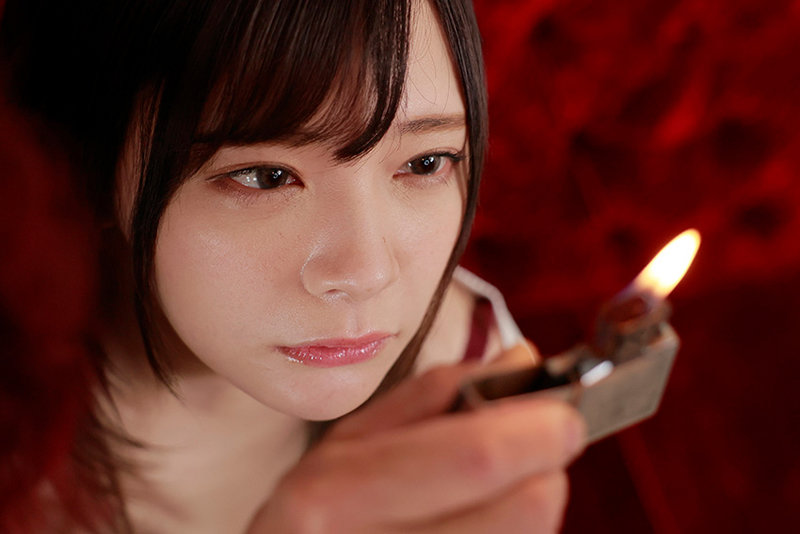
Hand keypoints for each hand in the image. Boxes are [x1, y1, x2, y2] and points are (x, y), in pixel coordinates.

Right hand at [247, 344, 586, 532]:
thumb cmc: (320, 513)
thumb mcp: (352, 441)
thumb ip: (435, 393)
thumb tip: (521, 360)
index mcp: (336, 495)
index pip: (477, 455)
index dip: (539, 427)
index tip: (562, 411)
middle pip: (528, 507)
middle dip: (546, 468)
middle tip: (532, 449)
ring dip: (531, 504)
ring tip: (487, 492)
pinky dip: (513, 531)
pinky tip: (476, 520)